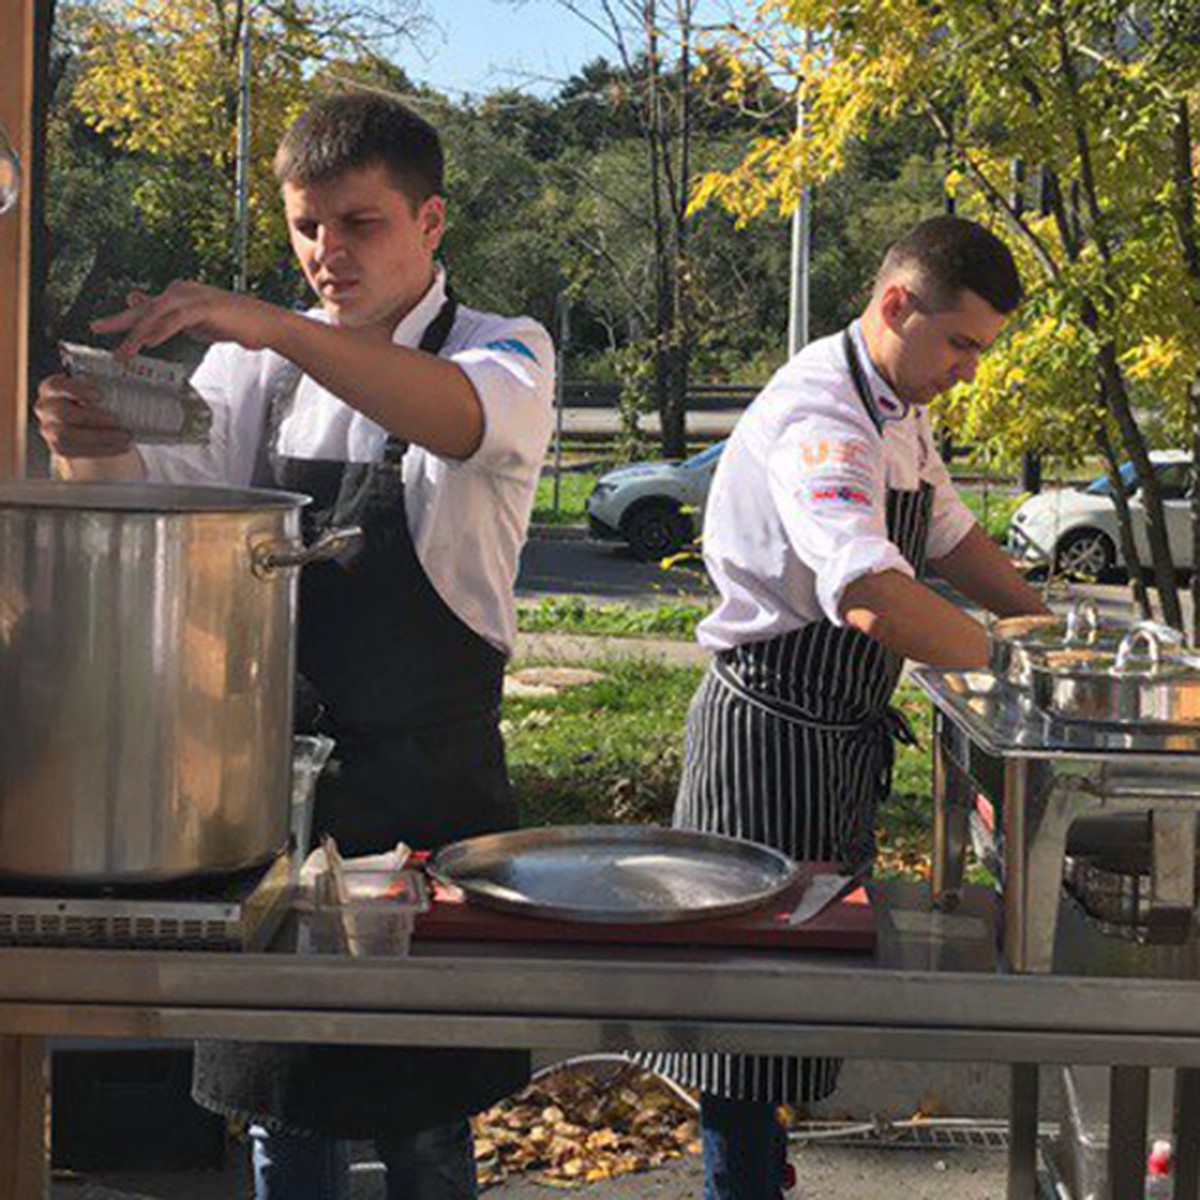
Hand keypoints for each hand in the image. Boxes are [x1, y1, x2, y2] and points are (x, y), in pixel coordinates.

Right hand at [34, 373, 132, 458]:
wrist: (95, 427)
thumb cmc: (99, 402)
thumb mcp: (101, 388)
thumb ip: (107, 380)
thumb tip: (128, 362)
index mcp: (52, 388)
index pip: (56, 385)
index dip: (76, 390)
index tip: (100, 395)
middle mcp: (45, 407)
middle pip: (62, 413)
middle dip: (92, 417)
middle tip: (117, 420)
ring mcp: (48, 429)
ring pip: (67, 436)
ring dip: (100, 438)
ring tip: (126, 437)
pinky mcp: (58, 448)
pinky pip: (76, 452)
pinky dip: (102, 450)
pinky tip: (121, 447)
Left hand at [90, 282, 279, 356]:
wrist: (267, 324)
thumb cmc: (236, 324)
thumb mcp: (198, 323)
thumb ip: (174, 320)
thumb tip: (155, 316)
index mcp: (179, 296)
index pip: (146, 308)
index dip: (123, 318)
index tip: (102, 327)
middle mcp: (182, 291)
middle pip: (145, 307)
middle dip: (120, 320)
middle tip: (96, 327)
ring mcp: (194, 297)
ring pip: (158, 314)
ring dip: (139, 334)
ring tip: (125, 352)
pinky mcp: (206, 307)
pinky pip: (178, 319)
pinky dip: (162, 330)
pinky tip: (151, 341)